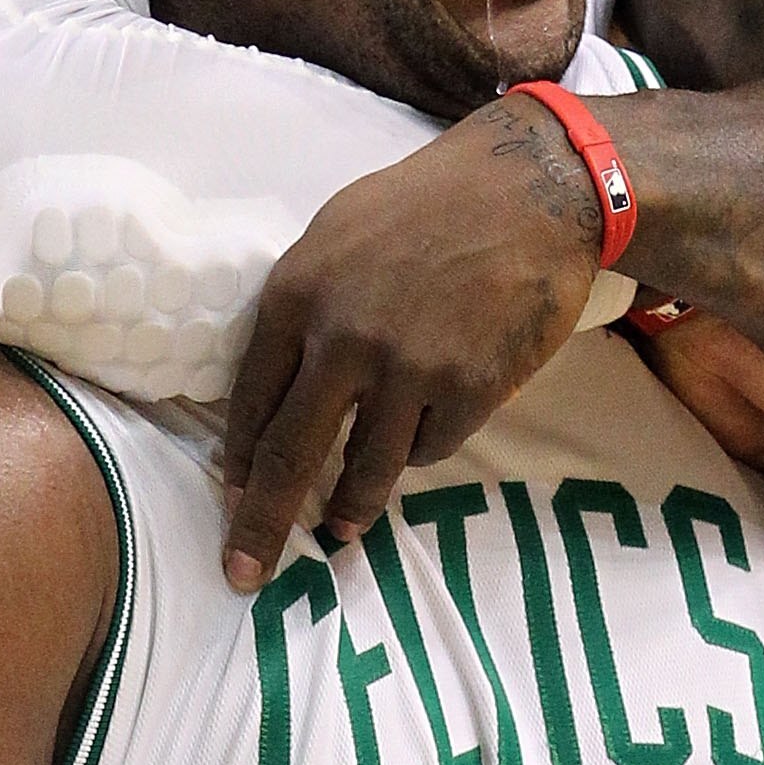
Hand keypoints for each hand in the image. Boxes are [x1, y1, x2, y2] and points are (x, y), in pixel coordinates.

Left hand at [221, 100, 598, 589]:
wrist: (531, 190)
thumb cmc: (428, 202)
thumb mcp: (339, 232)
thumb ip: (304, 301)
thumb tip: (279, 375)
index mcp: (299, 293)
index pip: (253, 399)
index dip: (239, 459)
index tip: (231, 496)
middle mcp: (345, 339)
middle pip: (291, 456)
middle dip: (263, 524)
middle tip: (244, 574)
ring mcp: (410, 371)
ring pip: (366, 469)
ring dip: (351, 508)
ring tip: (342, 528)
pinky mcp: (469, 391)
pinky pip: (430, 450)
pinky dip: (421, 448)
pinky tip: (426, 427)